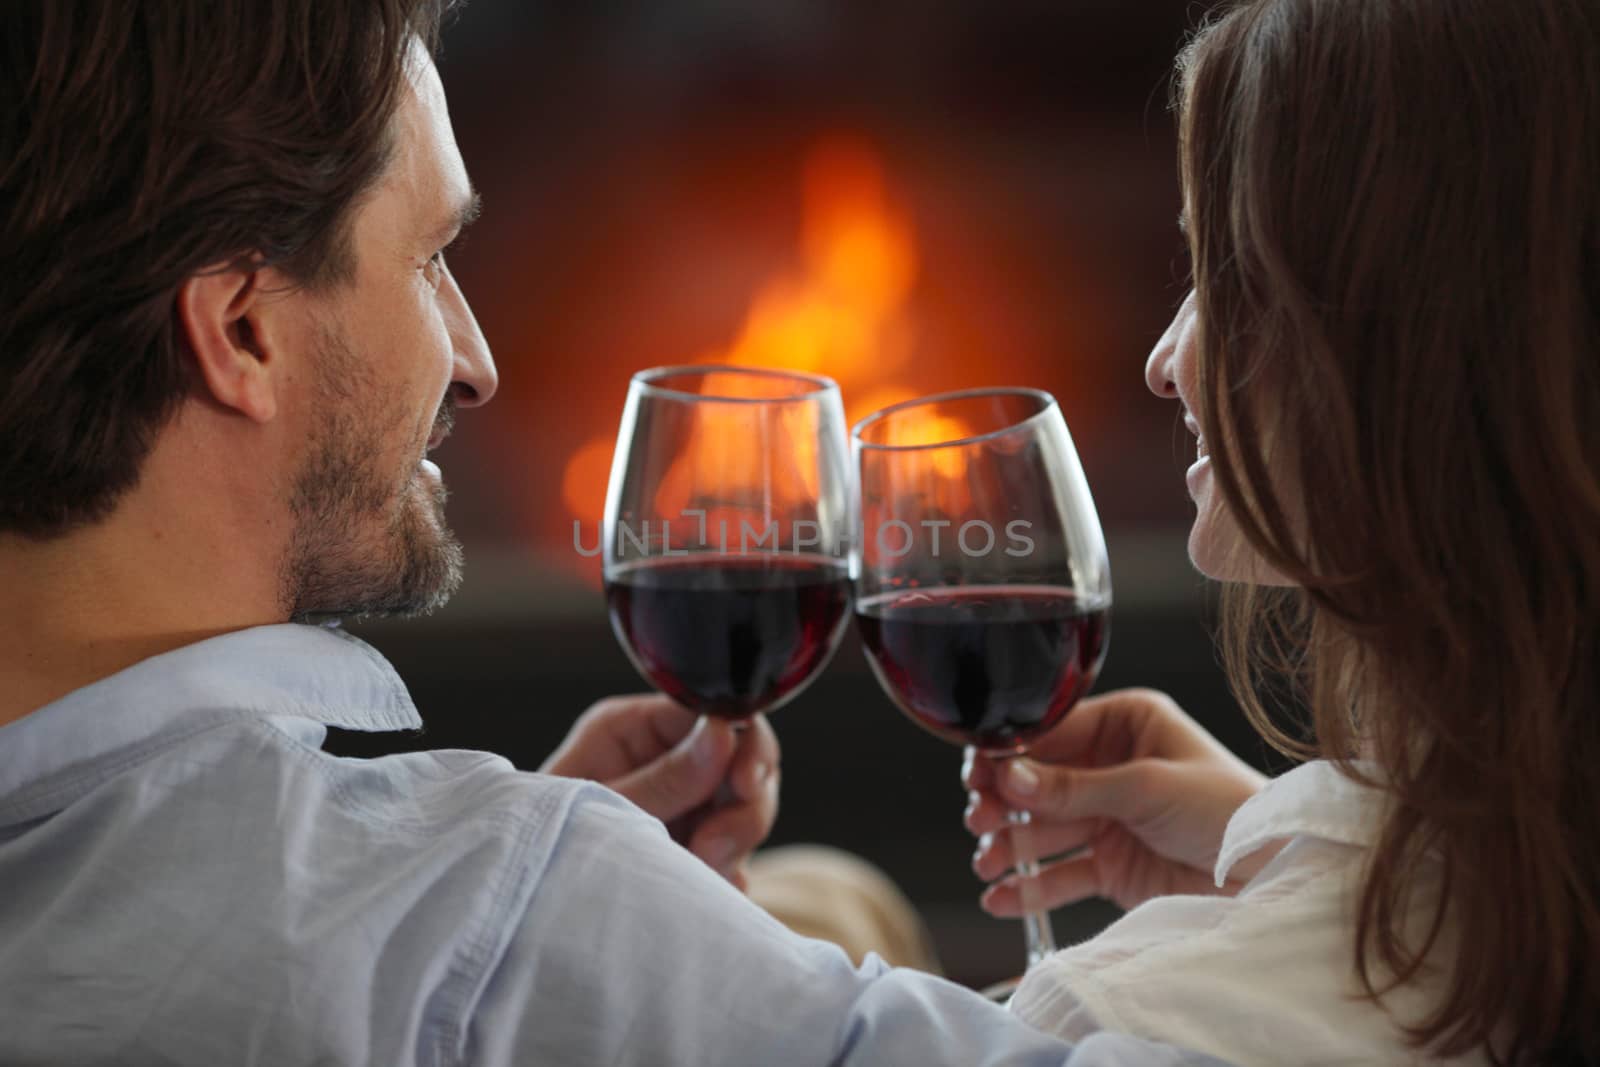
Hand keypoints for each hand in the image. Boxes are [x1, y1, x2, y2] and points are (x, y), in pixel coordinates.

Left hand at [540, 694, 779, 888]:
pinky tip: (698, 889)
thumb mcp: (603, 807)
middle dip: (743, 806)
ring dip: (734, 844)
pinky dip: (727, 876)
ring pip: (748, 809)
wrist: (519, 905)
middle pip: (746, 759)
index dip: (743, 742)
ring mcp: (685, 804)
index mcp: (633, 728)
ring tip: (696, 869)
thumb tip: (724, 731)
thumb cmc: (543, 845)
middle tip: (712, 846)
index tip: (746, 783)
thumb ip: (665, 777)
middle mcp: (664, 758)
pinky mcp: (694, 847)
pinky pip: (737, 856)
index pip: (712, 710)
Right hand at [964, 688, 1269, 915]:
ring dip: (1011, 847)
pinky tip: (1003, 896)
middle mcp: (1113, 767)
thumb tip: (1010, 777)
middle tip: (980, 818)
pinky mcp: (1112, 866)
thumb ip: (1074, 786)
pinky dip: (1030, 888)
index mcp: (1128, 725)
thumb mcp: (1148, 787)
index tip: (978, 773)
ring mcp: (1110, 818)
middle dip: (1005, 803)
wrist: (1270, 877)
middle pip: (1039, 783)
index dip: (1012, 754)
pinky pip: (1061, 874)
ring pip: (1044, 830)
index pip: (1053, 732)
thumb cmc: (1229, 811)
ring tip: (988, 863)